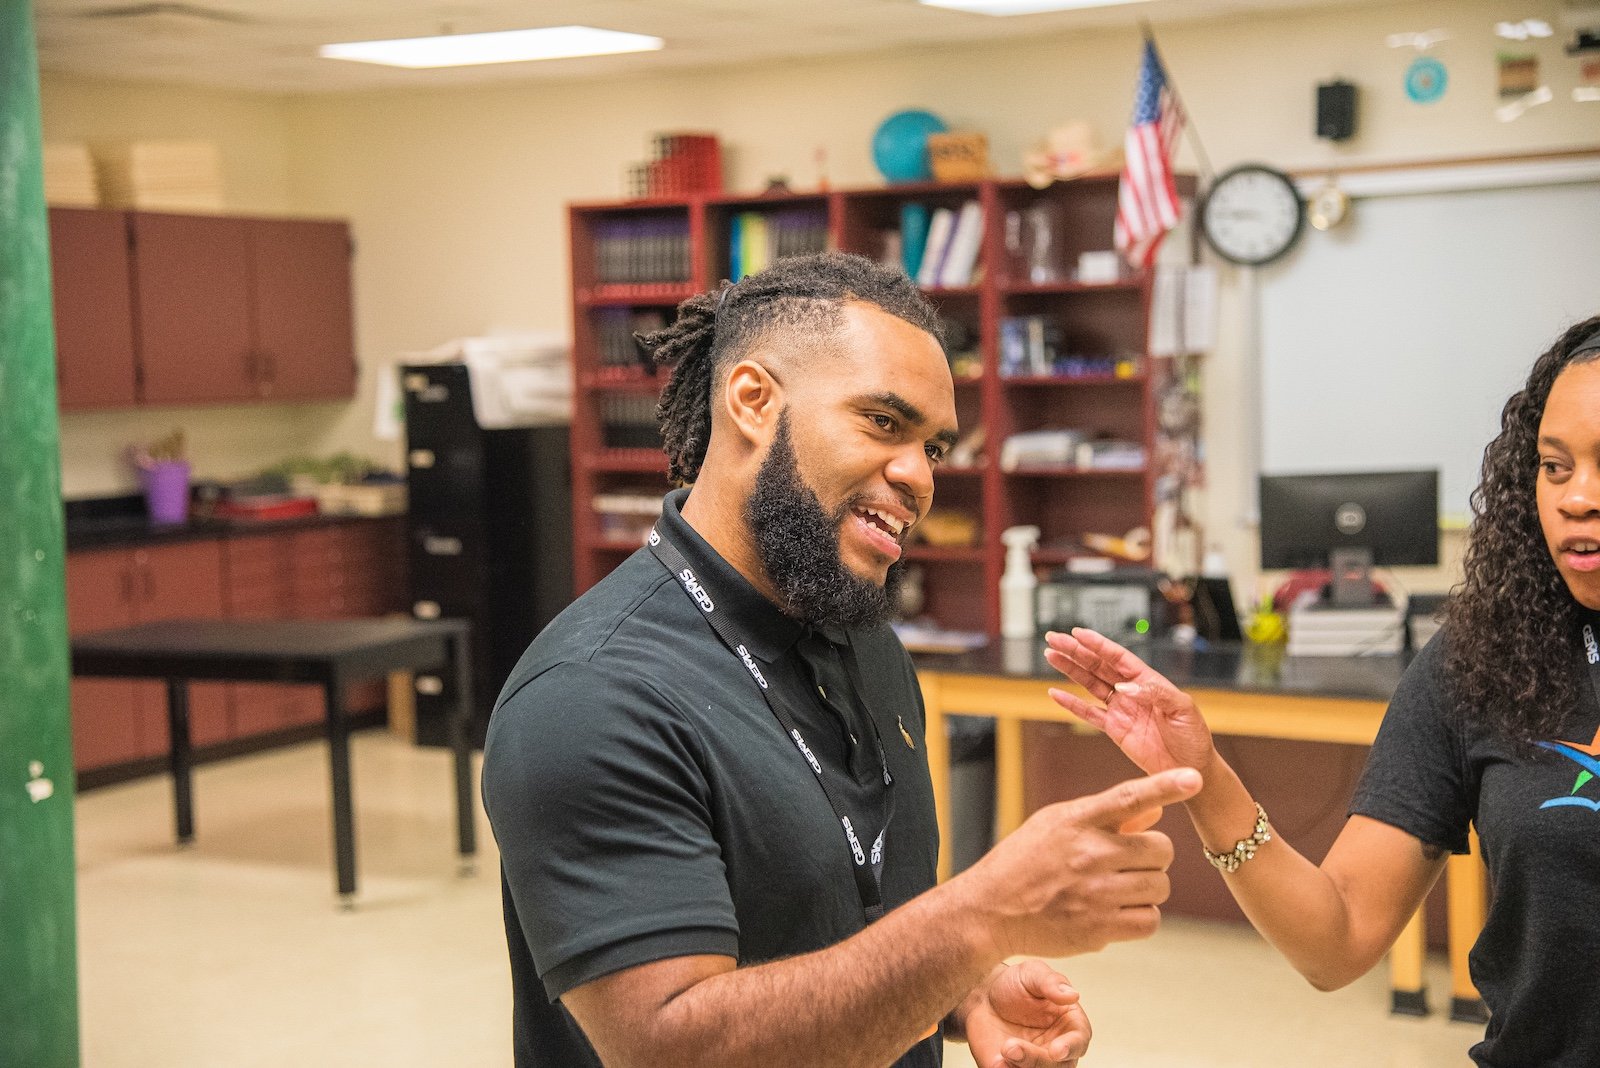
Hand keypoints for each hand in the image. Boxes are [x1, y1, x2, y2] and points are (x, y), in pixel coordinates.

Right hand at [959, 767, 1200, 959]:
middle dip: (1152, 857)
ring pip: (1160, 887)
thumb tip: (1154, 811)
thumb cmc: (1024, 861)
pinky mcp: (1098, 929)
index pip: (1127, 798)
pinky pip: (1150, 921)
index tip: (1193, 778)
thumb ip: (1105, 817)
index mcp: (1076, 820)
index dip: (1164, 786)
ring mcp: (1095, 893)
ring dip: (1148, 887)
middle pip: (1160, 851)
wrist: (989, 910)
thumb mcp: (1056, 824)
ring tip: (1120, 887)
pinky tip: (1119, 911)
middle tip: (1129, 862)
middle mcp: (1088, 854)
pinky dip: (1142, 917)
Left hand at [962, 960, 1090, 1067]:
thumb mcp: (1032, 973)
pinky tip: (997, 1062)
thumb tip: (1072, 994)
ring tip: (1003, 1050)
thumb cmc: (1015, 984)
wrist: (984, 997)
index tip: (1056, 1050)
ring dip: (1021, 1067)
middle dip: (1036, 1060)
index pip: (1079, 1041)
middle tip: (1011, 1048)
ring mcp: (1036, 1062)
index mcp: (1070, 1025)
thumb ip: (1051, 982)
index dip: (1070, 1047)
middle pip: (1059, 1066)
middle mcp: (1057, 1050)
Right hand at [1045, 628, 1216, 775]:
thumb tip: (1125, 686)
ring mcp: (1121, 709)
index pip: (1118, 657)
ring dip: (1070, 670)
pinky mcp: (1114, 729)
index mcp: (1147, 680)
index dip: (1097, 644)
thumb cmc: (1193, 735)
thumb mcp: (1182, 708)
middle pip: (1098, 666)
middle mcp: (1131, 690)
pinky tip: (1056, 694)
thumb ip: (1155, 693)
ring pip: (1089, 684)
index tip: (1078, 633)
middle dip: (1075, 651)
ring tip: (1052, 655)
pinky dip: (1071, 704)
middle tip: (1054, 638)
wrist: (1190, 766)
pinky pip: (1089, 714)